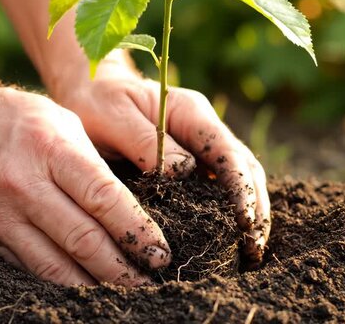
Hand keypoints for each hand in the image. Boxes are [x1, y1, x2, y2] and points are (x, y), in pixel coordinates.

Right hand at [0, 80, 170, 285]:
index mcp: (52, 148)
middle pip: (83, 239)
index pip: (104, 198)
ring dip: (92, 284)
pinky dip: (58, 281)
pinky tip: (81, 287)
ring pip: (54, 264)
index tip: (160, 253)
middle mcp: (25, 183)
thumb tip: (129, 208)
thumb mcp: (59, 120)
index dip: (137, 231)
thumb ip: (92, 162)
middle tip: (148, 283)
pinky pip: (27, 265)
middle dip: (121, 268)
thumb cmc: (12, 118)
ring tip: (121, 294)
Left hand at [53, 59, 270, 264]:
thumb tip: (183, 171)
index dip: (240, 187)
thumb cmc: (97, 102)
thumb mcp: (113, 116)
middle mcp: (203, 129)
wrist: (89, 94)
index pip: (227, 152)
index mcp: (190, 112)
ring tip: (252, 251)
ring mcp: (199, 147)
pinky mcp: (191, 165)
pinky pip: (218, 189)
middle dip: (255, 207)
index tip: (243, 221)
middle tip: (254, 247)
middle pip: (245, 167)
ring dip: (250, 213)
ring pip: (239, 179)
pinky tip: (231, 241)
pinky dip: (229, 214)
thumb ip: (144, 141)